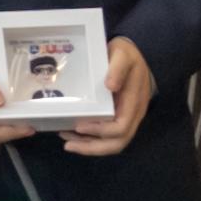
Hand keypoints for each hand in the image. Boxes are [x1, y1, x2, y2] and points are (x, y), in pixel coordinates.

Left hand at [62, 37, 157, 158]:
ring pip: (112, 142)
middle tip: (68, 145)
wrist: (133, 53)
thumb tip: (111, 85)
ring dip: (89, 146)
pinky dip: (90, 139)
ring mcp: (126, 117)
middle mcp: (133, 114)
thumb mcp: (123, 55)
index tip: (79, 127)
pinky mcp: (118, 116)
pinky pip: (107, 135)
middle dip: (93, 148)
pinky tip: (73, 134)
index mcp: (134, 102)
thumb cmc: (127, 54)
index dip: (101, 131)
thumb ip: (118, 68)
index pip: (121, 127)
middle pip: (118, 142)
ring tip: (66, 141)